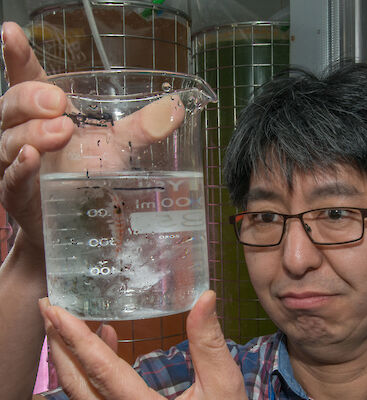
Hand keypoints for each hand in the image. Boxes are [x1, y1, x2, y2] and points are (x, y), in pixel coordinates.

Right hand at [0, 22, 184, 248]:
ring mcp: (16, 163)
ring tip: (60, 131)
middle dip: (31, 99)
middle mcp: (23, 133)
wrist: (76, 226)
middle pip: (11, 105)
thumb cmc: (88, 176)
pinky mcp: (17, 194)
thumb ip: (142, 127)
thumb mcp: (117, 147)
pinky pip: (11, 178)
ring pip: (10, 140)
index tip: (11, 32)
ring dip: (32, 133)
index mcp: (44, 114)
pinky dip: (21, 167)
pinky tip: (33, 159)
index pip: (26, 78)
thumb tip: (176, 108)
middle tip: (58, 104)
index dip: (17, 56)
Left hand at [39, 291, 302, 399]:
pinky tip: (100, 351)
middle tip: (45, 309)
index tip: (54, 308)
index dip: (77, 337)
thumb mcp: (227, 386)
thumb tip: (204, 297)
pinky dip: (89, 379)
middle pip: (78, 389)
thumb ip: (209, 341)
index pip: (104, 374)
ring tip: (63, 325)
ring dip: (70, 361)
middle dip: (58, 345)